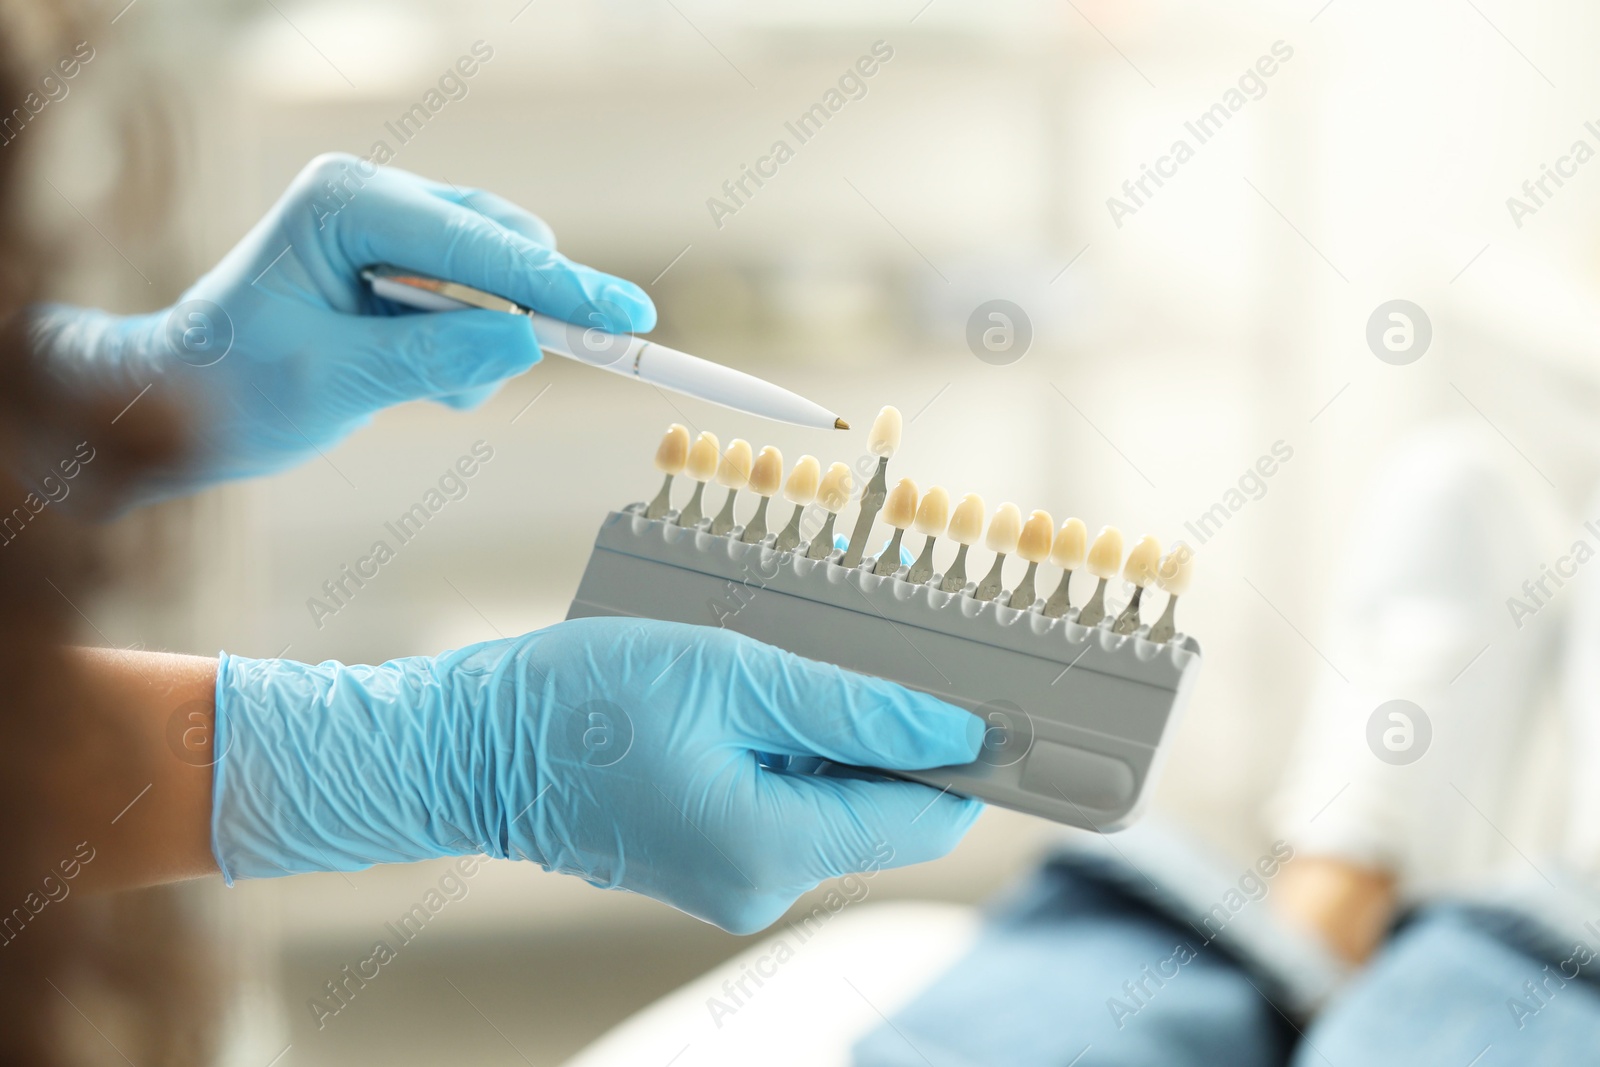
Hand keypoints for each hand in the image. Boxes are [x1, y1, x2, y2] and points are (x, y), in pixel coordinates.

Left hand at [27, 153, 653, 510]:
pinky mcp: (397, 265)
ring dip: (489, 341)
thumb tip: (524, 345)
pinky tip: (424, 385)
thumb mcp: (333, 384)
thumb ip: (431, 360)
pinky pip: (472, 301)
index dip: (559, 286)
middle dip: (530, 310)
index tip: (629, 317)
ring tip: (433, 395)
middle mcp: (368, 200)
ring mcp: (385, 228)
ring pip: (494, 275)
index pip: (475, 241)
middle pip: (499, 243)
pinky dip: (469, 349)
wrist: (177, 405)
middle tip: (581, 358)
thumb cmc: (230, 390)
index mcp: (343, 204)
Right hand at [213, 617, 984, 932]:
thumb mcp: (730, 676)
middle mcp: (761, 881)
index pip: (925, 816)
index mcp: (773, 847)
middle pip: (882, 807)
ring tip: (800, 650)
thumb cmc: (581, 702)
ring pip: (831, 797)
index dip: (967, 753)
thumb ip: (854, 710)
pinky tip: (757, 684)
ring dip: (836, 726)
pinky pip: (781, 796)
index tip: (988, 684)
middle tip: (887, 634)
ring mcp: (731, 874)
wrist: (464, 744)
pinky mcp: (704, 851)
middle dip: (893, 726)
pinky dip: (788, 741)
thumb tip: (963, 732)